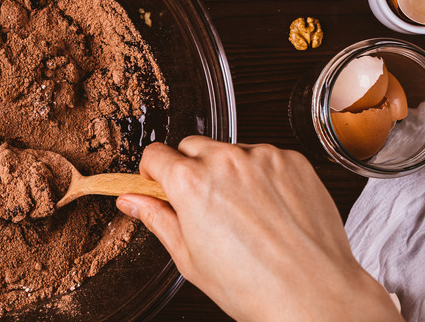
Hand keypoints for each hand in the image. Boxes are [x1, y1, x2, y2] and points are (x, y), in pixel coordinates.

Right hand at [116, 137, 402, 321]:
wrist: (312, 296)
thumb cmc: (251, 286)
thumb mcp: (188, 257)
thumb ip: (156, 218)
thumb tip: (131, 201)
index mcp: (190, 182)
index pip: (155, 154)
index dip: (153, 172)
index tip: (159, 184)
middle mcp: (225, 160)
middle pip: (191, 146)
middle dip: (190, 168)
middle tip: (203, 204)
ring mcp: (262, 157)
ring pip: (229, 150)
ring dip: (227, 170)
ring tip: (243, 212)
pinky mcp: (292, 160)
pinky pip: (264, 157)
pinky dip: (261, 175)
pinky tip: (268, 209)